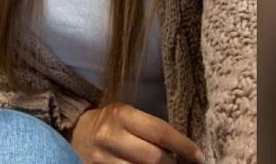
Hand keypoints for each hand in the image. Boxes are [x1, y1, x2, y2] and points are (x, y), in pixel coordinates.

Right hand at [70, 103, 204, 163]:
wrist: (76, 134)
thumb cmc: (110, 123)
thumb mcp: (127, 116)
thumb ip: (150, 129)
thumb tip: (185, 149)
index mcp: (121, 115)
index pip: (160, 131)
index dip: (183, 146)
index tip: (199, 156)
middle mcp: (110, 136)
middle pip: (155, 159)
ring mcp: (103, 159)